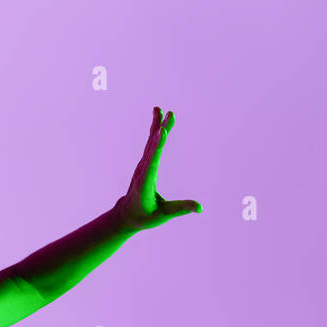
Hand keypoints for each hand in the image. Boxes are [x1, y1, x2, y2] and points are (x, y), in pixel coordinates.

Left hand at [115, 106, 200, 231]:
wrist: (127, 215)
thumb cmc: (145, 216)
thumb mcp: (162, 215)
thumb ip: (180, 209)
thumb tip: (199, 208)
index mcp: (146, 182)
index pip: (153, 161)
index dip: (158, 146)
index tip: (163, 131)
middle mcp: (143, 170)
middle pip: (152, 147)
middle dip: (161, 130)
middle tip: (169, 114)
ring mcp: (143, 165)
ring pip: (151, 142)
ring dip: (157, 126)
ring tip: (161, 110)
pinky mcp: (145, 163)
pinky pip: (151, 144)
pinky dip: (156, 131)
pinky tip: (159, 120)